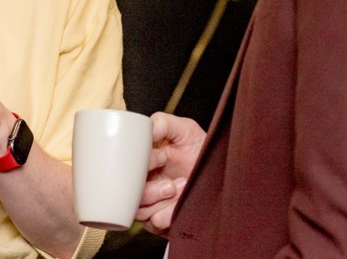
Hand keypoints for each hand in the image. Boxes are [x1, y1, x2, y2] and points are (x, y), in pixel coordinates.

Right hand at [136, 112, 205, 235]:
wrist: (222, 172)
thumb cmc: (200, 150)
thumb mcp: (184, 130)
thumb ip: (163, 123)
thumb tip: (146, 130)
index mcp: (141, 160)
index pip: (124, 166)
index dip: (139, 163)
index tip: (162, 157)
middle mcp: (142, 181)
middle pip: (127, 192)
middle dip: (150, 190)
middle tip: (171, 184)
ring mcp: (150, 202)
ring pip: (139, 210)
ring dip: (160, 203)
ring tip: (182, 189)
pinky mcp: (160, 219)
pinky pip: (153, 223)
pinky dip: (166, 216)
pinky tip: (179, 206)